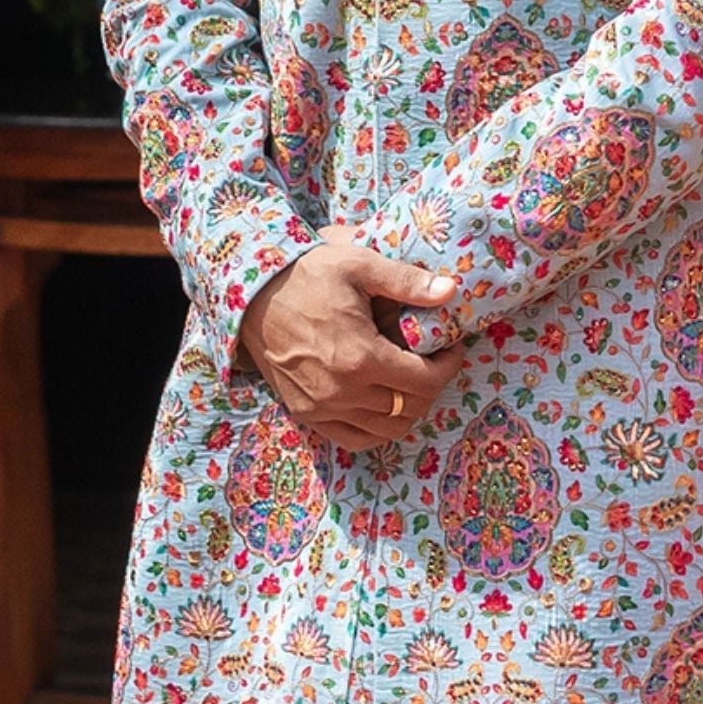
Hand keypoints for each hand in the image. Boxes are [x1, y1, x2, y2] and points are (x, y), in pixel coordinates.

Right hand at [239, 238, 460, 449]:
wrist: (251, 294)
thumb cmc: (306, 274)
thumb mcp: (358, 265)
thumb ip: (407, 281)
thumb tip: (451, 290)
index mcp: (360, 357)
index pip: (425, 381)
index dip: (448, 367)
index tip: (451, 349)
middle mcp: (342, 392)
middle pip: (410, 409)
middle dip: (431, 386)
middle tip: (433, 362)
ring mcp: (321, 408)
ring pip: (386, 431)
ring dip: (407, 409)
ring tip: (409, 381)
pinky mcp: (305, 414)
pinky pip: (354, 438)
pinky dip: (376, 428)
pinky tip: (381, 403)